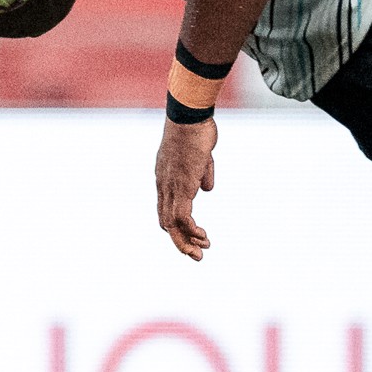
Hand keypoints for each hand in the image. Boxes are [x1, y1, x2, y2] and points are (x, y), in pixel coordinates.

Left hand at [154, 115, 216, 260]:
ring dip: (185, 241)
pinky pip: (181, 216)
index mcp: (166, 179)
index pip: (166, 210)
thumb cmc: (196, 130)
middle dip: (180, 242)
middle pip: (165, 222)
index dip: (178, 226)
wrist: (189, 116)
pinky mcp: (181, 186)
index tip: (195, 235)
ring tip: (201, 251)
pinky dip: (190, 230)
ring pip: (171, 224)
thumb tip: (206, 189)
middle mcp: (164, 185)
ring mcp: (171, 186)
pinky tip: (202, 236)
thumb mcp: (201, 156)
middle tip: (196, 255)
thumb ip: (202, 174)